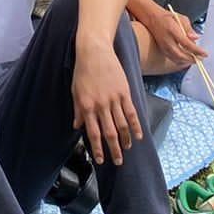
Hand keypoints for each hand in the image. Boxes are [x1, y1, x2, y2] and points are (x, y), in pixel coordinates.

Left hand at [71, 44, 141, 165]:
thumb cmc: (82, 71)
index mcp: (87, 106)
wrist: (94, 51)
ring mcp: (113, 99)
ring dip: (125, 140)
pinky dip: (136, 125)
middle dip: (114, 150)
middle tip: (119, 162)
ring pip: (122, 125)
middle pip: (109, 133)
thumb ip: (78, 110)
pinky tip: (138, 135)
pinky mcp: (124, 92)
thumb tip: (76, 126)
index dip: (98, 148)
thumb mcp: (75, 91)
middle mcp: (100, 105)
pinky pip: (131, 112)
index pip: (93, 133)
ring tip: (127, 149)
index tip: (101, 160)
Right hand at [141, 5, 204, 68]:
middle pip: (181, 55)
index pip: (187, 44)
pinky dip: (181, 61)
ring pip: (177, 59)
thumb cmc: (168, 17)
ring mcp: (164, 47)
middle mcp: (167, 41)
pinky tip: (186, 60)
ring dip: (187, 61)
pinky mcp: (162, 50)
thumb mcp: (181, 18)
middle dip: (193, 59)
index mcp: (173, 31)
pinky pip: (173, 59)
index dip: (197, 51)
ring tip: (195, 59)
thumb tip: (196, 37)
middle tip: (201, 58)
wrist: (152, 18)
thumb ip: (189, 28)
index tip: (205, 54)